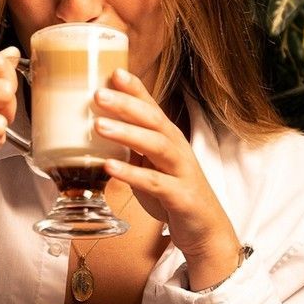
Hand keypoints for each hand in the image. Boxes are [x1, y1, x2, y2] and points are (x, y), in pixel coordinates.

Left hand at [94, 69, 240, 285]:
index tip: (114, 71)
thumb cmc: (174, 193)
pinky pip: (155, 183)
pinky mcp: (181, 197)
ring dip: (128, 133)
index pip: (152, 106)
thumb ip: (132, 145)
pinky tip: (109, 168)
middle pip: (154, 119)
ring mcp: (182, 172)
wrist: (205, 231)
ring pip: (157, 145)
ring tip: (99, 125)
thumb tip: (99, 125)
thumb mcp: (150, 164)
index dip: (135, 88)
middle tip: (98, 94)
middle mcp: (178, 149)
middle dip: (127, 104)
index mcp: (169, 138)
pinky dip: (132, 174)